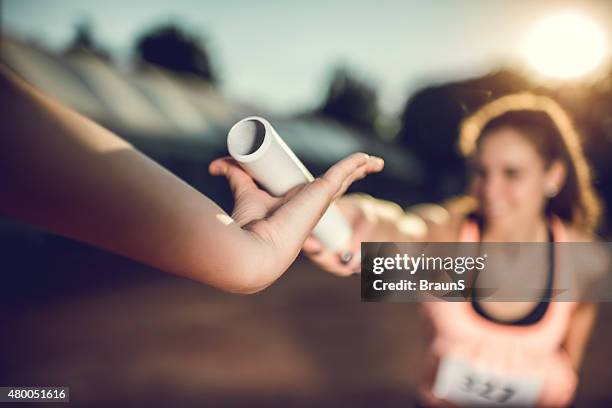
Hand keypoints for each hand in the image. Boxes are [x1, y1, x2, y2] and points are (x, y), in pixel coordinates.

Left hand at [209, 153, 383, 264]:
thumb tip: (215, 165)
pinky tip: (371, 159)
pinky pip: (346, 173)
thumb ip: (233, 173)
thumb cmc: (248, 226)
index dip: (320, 180)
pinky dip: (359, 164)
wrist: (255, 247)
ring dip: (359, 169)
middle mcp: (312, 205)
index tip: (321, 172)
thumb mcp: (244, 191)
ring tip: (372, 162)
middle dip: (348, 175)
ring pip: (346, 180)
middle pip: (336, 185)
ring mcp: (320, 201)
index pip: (315, 191)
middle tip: (357, 165)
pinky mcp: (324, 192)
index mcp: (297, 206)